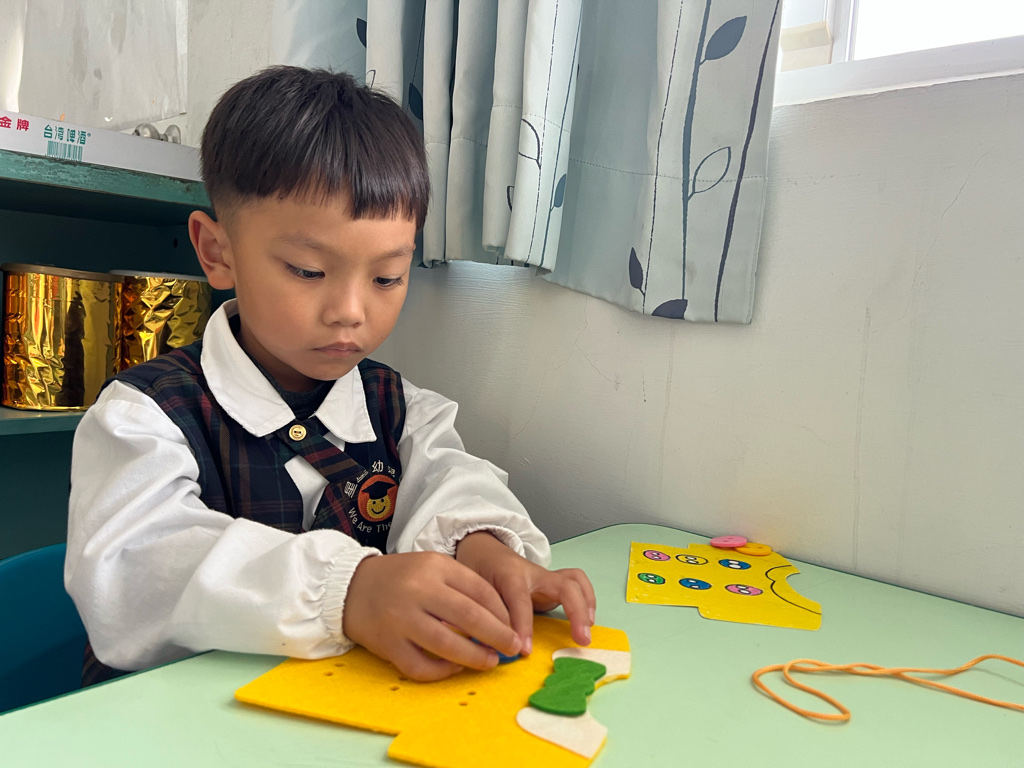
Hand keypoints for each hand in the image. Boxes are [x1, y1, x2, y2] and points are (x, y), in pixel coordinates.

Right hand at [342, 552, 521, 681]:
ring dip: (474, 657)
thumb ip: (463, 586)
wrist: (350, 586)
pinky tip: (454, 667)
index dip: (503, 613)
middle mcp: (418, 591)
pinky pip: (421, 666)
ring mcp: (401, 619)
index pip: (480, 591)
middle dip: (498, 636)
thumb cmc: (400, 578)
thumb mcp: (432, 566)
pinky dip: (442, 671)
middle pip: (469, 617)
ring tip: (489, 661)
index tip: (514, 628)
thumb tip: (500, 619)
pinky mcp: (388, 644)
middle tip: (512, 648)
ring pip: (447, 645)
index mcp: (434, 567)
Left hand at [455, 531, 595, 654]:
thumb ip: (478, 613)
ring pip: (575, 581)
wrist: (485, 550)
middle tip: (579, 640)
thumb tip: (476, 643)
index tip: (523, 651)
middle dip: (575, 613)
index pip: (520, 600)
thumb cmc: (478, 571)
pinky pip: (577, 583)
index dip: (523, 626)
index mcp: (509, 574)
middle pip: (563, 586)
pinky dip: (587, 600)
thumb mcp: (471, 589)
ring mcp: (546, 576)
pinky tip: (587, 621)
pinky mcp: (554, 581)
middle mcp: (532, 573)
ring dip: (586, 605)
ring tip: (586, 631)